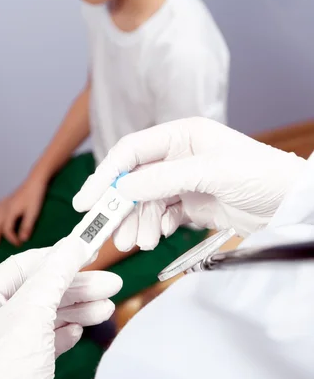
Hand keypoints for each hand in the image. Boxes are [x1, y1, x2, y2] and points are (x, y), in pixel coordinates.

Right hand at [0, 174, 46, 248]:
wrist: (35, 181)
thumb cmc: (35, 196)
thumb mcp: (34, 212)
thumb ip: (27, 226)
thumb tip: (23, 239)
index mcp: (10, 211)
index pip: (7, 229)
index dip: (11, 238)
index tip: (18, 244)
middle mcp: (4, 207)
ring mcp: (4, 203)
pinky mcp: (6, 200)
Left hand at [0, 240, 121, 378]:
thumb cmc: (8, 378)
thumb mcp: (32, 313)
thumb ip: (54, 274)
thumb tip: (73, 243)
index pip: (18, 268)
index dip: (54, 258)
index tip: (86, 250)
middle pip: (38, 292)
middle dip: (75, 287)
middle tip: (111, 282)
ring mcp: (5, 350)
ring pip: (47, 316)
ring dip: (79, 308)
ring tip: (108, 307)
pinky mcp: (24, 371)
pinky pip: (49, 340)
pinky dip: (68, 331)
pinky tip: (82, 329)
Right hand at [73, 118, 307, 245]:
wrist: (291, 203)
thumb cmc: (260, 175)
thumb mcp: (211, 172)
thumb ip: (165, 178)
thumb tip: (124, 188)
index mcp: (181, 136)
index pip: (131, 151)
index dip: (106, 174)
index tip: (87, 200)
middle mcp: (178, 156)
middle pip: (134, 180)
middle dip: (120, 207)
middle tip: (108, 232)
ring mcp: (184, 182)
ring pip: (146, 202)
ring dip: (137, 223)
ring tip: (139, 243)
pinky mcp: (192, 204)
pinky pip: (161, 216)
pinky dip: (155, 228)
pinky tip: (157, 237)